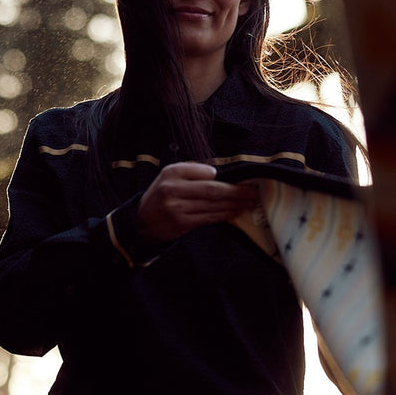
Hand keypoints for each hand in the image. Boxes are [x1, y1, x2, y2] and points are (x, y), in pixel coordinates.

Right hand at [137, 162, 258, 242]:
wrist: (142, 220)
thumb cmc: (161, 194)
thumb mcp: (170, 175)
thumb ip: (192, 171)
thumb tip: (218, 174)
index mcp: (172, 172)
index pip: (205, 172)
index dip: (224, 177)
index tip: (241, 179)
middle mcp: (173, 189)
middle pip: (212, 190)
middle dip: (236, 192)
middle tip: (253, 192)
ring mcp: (177, 208)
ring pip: (213, 205)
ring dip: (235, 204)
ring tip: (249, 202)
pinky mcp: (182, 223)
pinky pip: (209, 218)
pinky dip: (224, 214)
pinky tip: (235, 211)